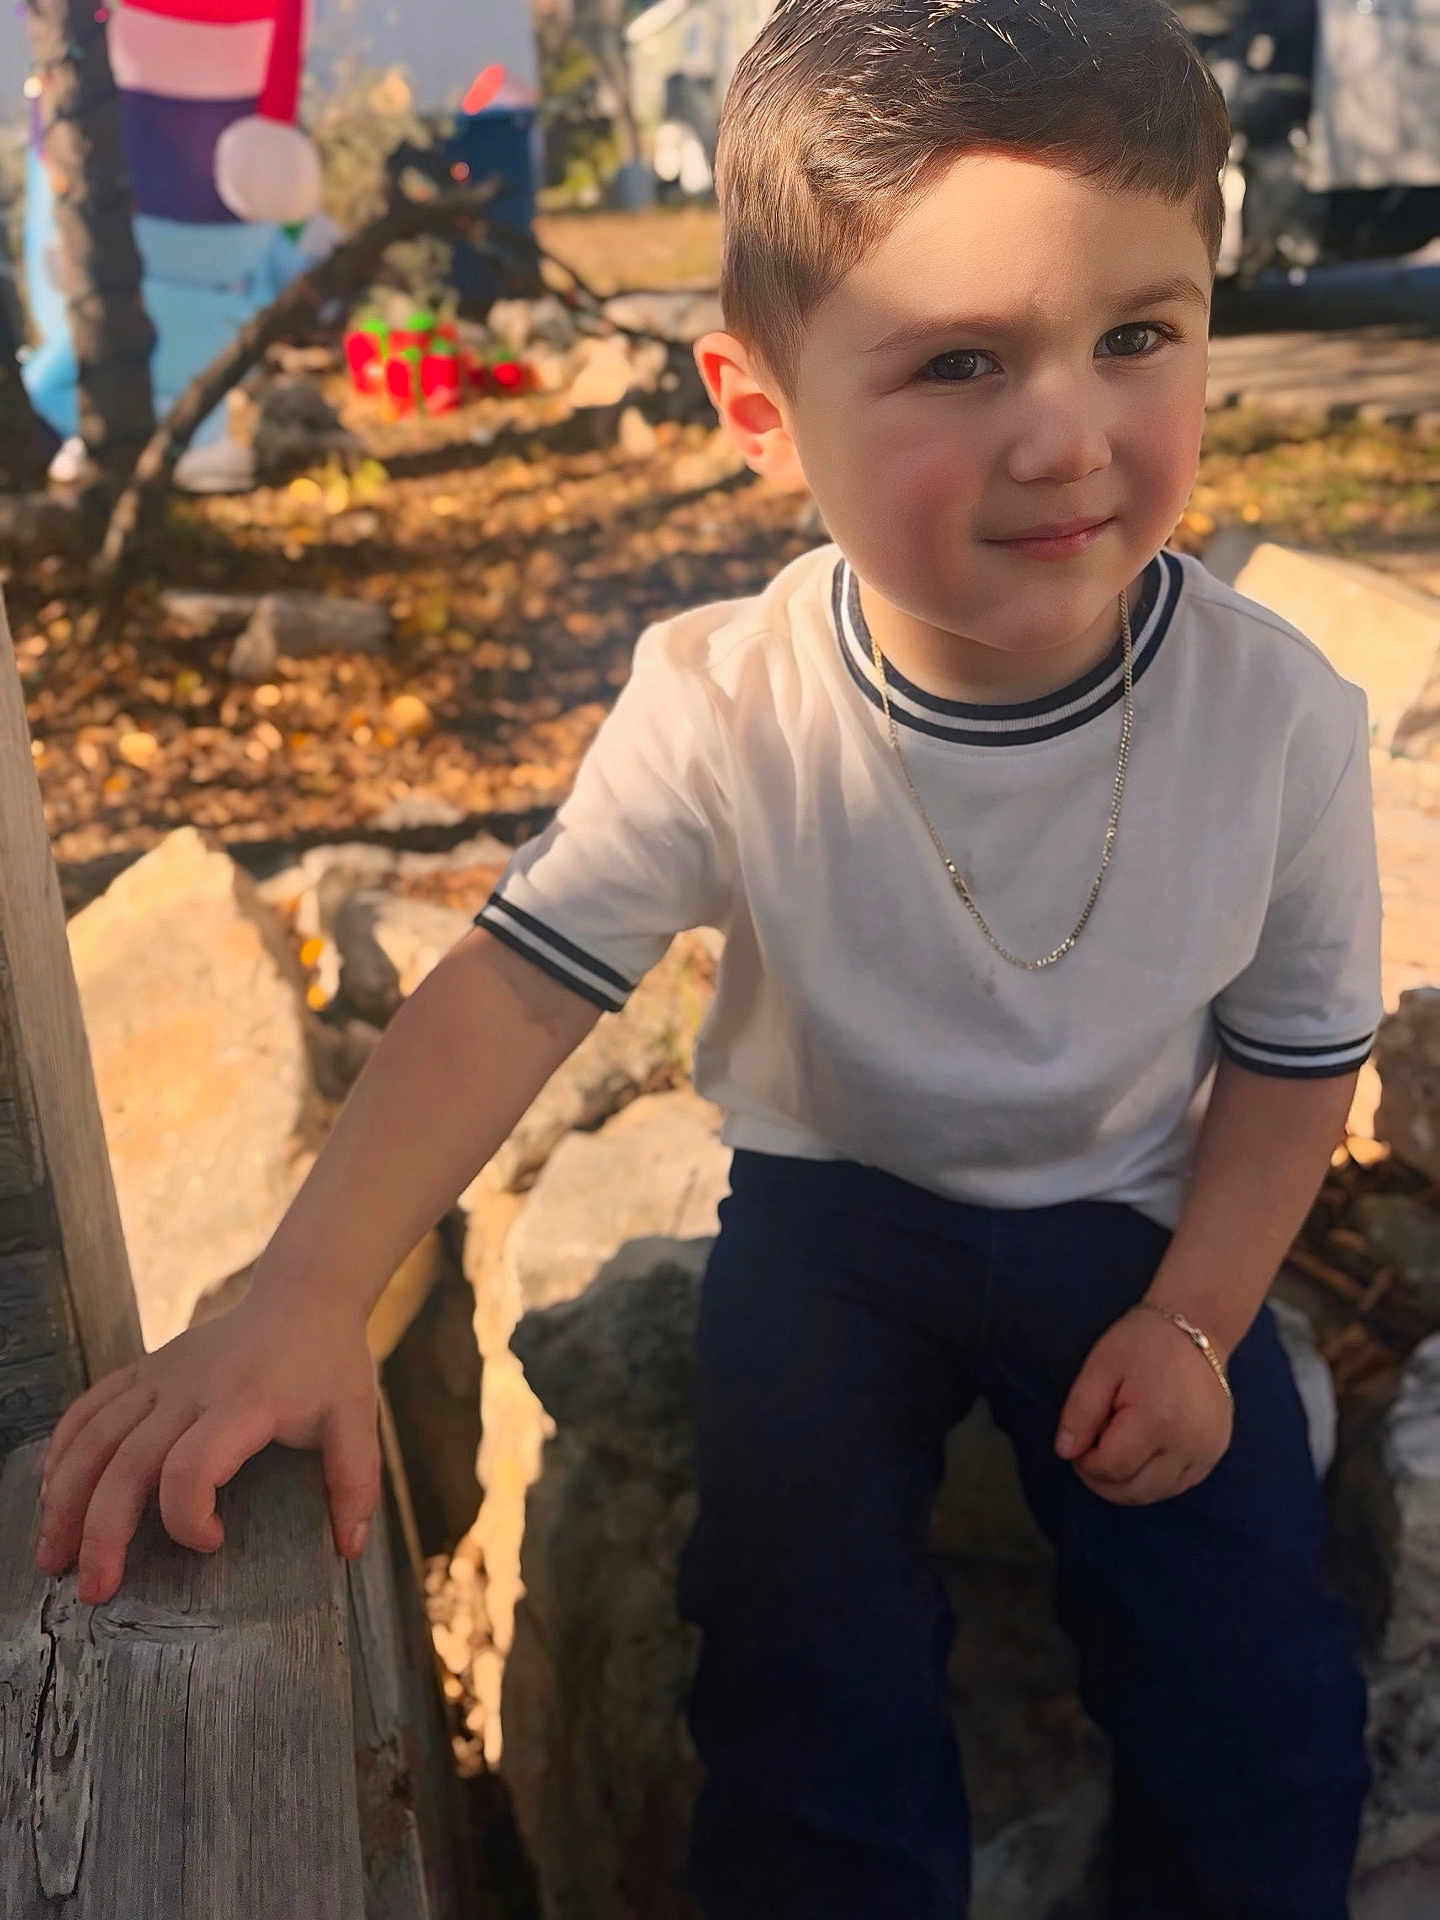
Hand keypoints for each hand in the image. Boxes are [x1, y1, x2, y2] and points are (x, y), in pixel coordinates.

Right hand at [34, 1290, 380, 1605]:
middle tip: (96, 1590)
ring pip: (95, 1437)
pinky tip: (49, 1493)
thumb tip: (347, 1550)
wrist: (303, 1295)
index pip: (192, 1465)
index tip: (213, 1543)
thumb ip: (355, 1481)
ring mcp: (162, 1375)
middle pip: (128, 1463)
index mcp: (244, 1403)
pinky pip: (90, 1406)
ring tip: (53, 1559)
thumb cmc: (329, 1363)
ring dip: (65, 1500)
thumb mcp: (357, 1418)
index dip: (188, 1516)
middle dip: (103, 1532)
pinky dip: (62, 1449)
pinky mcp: (145, 1368)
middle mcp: (192, 1388)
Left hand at [1053, 1304, 1232, 1504]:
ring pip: (1156, 1494)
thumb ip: (1080, 1413)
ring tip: (1115, 1450)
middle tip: (1090, 1451)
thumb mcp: (1099, 1368)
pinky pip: (1177, 1485)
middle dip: (1103, 1480)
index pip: (1111, 1469)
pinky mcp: (1215, 1454)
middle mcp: (1188, 1445)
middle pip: (1134, 1491)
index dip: (1085, 1463)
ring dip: (1127, 1484)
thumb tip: (1065, 1453)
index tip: (1079, 1442)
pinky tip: (1140, 1455)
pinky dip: (1152, 1480)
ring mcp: (1207, 1453)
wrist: (1197, 1326)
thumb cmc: (1142, 1343)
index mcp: (1156, 1421)